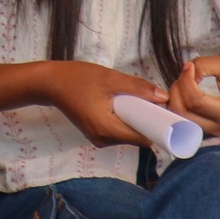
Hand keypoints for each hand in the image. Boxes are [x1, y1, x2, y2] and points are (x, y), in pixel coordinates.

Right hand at [38, 61, 166, 147]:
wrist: (50, 83)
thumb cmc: (78, 78)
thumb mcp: (110, 79)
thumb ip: (138, 88)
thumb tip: (164, 97)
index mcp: (107, 129)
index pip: (142, 138)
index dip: (158, 129)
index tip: (168, 115)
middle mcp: (103, 140)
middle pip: (136, 137)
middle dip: (149, 122)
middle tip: (156, 101)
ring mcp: (98, 138)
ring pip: (128, 133)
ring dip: (137, 119)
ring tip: (140, 99)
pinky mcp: (96, 132)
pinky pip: (118, 130)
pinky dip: (126, 119)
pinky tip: (126, 103)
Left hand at [168, 55, 219, 136]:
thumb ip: (204, 64)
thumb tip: (186, 71)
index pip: (195, 101)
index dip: (186, 80)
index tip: (189, 67)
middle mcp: (216, 127)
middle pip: (182, 113)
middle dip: (176, 90)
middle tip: (185, 76)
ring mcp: (210, 133)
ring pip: (178, 120)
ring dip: (174, 99)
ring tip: (184, 85)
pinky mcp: (205, 133)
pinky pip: (182, 124)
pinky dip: (178, 109)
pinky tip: (184, 96)